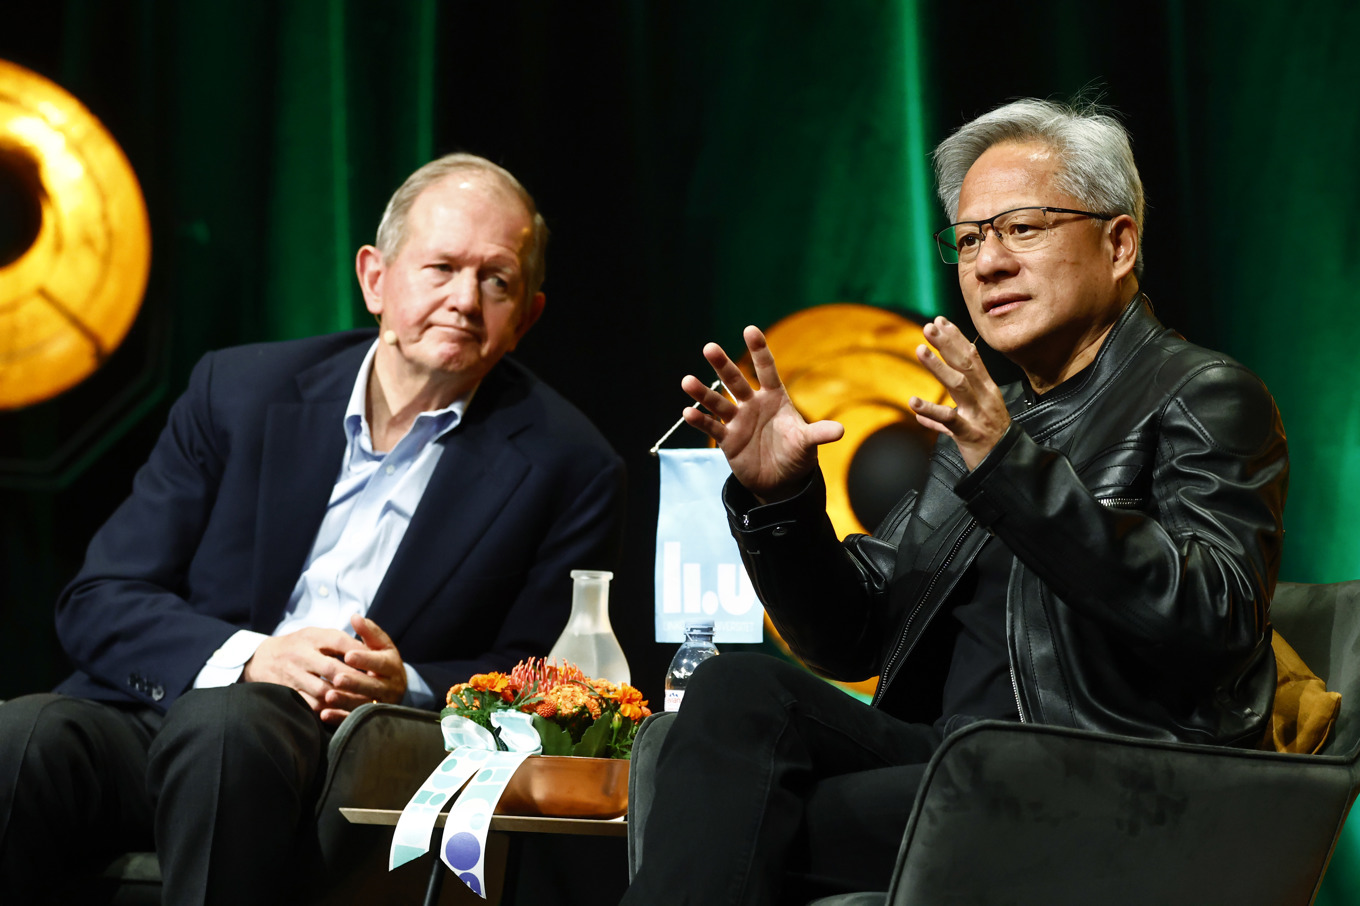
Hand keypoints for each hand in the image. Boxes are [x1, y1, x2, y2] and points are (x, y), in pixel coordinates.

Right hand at [241, 616, 406, 724]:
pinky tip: (342, 710)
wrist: (262, 660)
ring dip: (343, 697)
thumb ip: (340, 641)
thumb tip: (369, 650)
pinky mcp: (287, 693)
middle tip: (374, 686)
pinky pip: (310, 705)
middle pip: (332, 668)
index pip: (338, 641)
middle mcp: (300, 655)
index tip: (375, 663)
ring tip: (362, 701)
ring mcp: (292, 675)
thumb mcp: (317, 636)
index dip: (358, 652)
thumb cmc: (299, 646)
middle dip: (354, 678)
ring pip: (322, 690)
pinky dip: (327, 709)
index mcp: (311, 637)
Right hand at [680, 325, 843, 501]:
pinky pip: (712, 427)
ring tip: (687, 381)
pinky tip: (689, 412)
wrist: (781, 481)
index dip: (759, 351)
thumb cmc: (796, 455)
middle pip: (736, 381)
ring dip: (703, 393)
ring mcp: (738, 421)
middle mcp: (753, 405)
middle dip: (723, 365)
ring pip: (718, 402)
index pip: (766, 370)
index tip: (750, 330)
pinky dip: (700, 420)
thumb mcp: (808, 444)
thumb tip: (840, 430)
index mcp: (774, 398)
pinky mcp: (728, 440)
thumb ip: (819, 433)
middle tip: (710, 348)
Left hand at [909, 316, 1010, 469]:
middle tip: (929, 327)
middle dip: (947, 344)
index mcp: (987, 391)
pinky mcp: (970, 434)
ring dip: (938, 366)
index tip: (941, 321)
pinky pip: (949, 420)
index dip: (956, 339)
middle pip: (966, 365)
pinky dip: (931, 410)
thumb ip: (944, 419)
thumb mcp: (971, 424)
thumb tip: (920, 416)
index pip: (972, 358)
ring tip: (920, 350)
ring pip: (958, 385)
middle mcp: (985, 398)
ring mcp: (978, 415)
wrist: (1008, 469)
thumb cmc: (990, 445)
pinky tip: (913, 403)